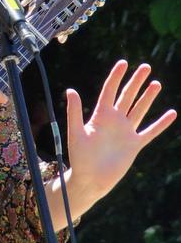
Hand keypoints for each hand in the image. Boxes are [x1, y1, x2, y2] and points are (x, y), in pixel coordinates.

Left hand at [66, 60, 176, 198]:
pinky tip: (171, 113)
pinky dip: (160, 124)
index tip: (123, 63)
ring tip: (156, 83)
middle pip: (127, 96)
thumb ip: (74, 112)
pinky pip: (150, 132)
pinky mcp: (134, 145)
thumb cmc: (79, 157)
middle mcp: (114, 120)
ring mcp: (125, 131)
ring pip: (139, 109)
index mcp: (100, 115)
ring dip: (148, 97)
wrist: (90, 179)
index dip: (116, 76)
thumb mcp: (76, 132)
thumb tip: (70, 90)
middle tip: (145, 66)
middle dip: (136, 81)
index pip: (109, 90)